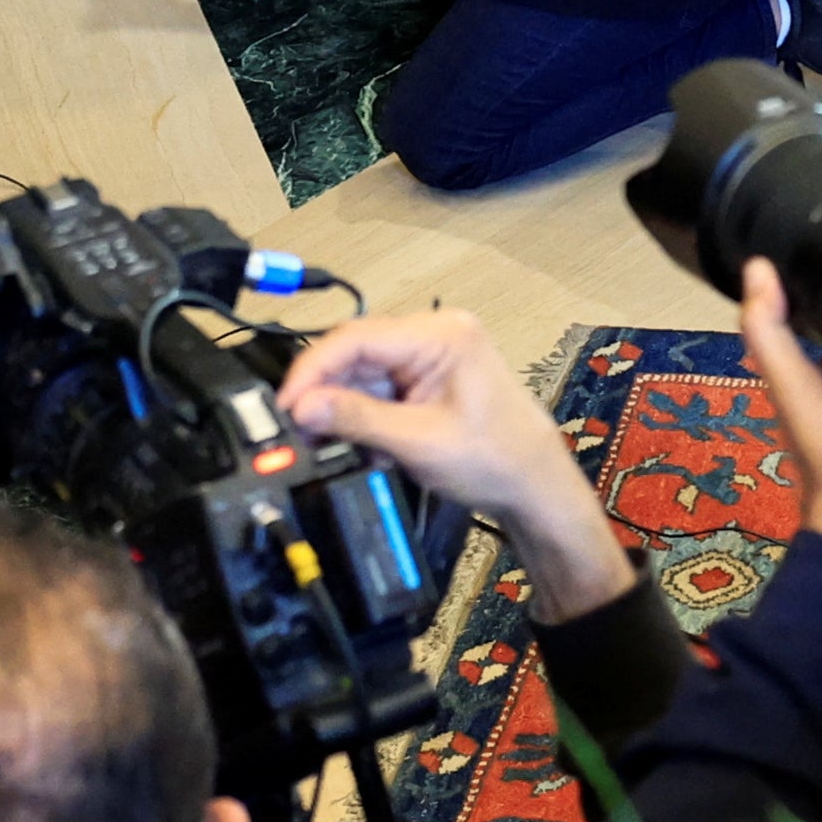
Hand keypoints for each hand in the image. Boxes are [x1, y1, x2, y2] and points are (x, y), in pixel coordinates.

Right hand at [278, 313, 632, 617]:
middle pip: (356, 353)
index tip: (287, 404)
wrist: (534, 486)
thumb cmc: (496, 460)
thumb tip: (302, 407)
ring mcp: (431, 356)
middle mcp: (435, 335)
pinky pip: (379, 389)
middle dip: (326, 393)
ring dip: (344, 410)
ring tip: (332, 445)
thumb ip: (357, 420)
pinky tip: (364, 446)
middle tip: (298, 430)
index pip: (357, 338)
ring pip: (363, 374)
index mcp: (442, 335)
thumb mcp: (418, 442)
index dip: (313, 370)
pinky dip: (364, 417)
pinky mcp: (426, 379)